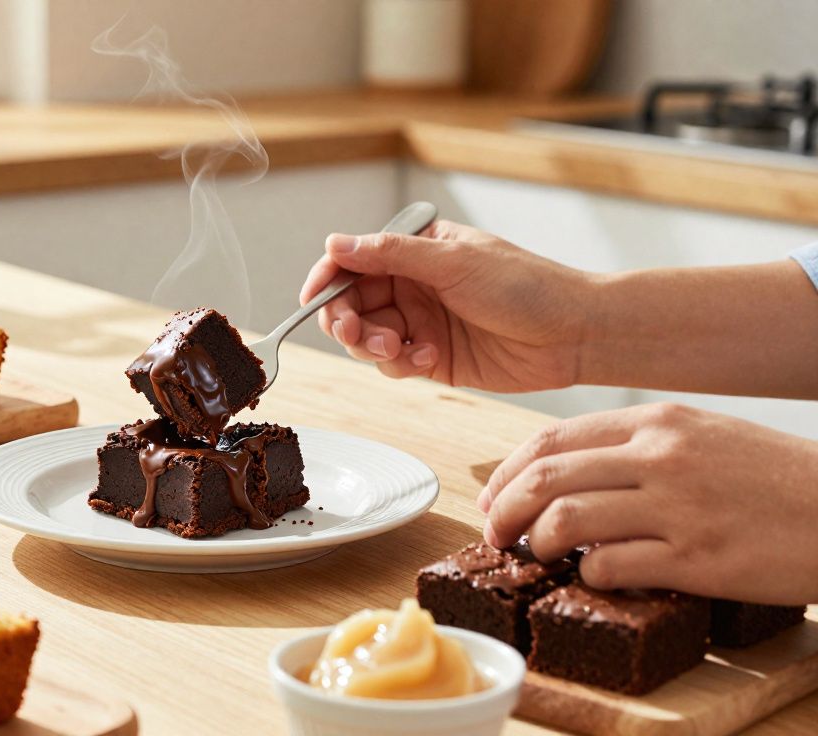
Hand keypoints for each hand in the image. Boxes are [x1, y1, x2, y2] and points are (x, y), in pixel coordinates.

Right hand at [300, 220, 595, 391]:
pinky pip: (392, 364)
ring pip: (366, 338)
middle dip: (348, 320)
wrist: (573, 335)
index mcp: (415, 250)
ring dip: (374, 346)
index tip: (312, 298)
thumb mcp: (454, 262)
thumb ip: (390, 255)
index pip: (353, 260)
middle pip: (351, 303)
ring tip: (402, 350)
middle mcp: (412, 284)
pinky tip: (429, 360)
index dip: (327, 279)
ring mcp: (420, 322)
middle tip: (360, 334)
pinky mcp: (431, 358)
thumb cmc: (526, 286)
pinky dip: (400, 364)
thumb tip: (336, 243)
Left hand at [480, 403, 817, 604]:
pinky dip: (589, 575)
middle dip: (504, 511)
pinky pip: (611, 567)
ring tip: (538, 555)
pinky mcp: (697, 560)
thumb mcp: (701, 435)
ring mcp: (678, 509)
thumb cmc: (770, 477)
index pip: (552, 440)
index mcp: (657, 421)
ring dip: (537, 544)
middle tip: (494, 535)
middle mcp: (661, 457)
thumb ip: (635, 446)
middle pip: (546, 479)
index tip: (493, 498)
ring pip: (566, 522)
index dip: (508, 473)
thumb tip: (566, 473)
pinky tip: (596, 576)